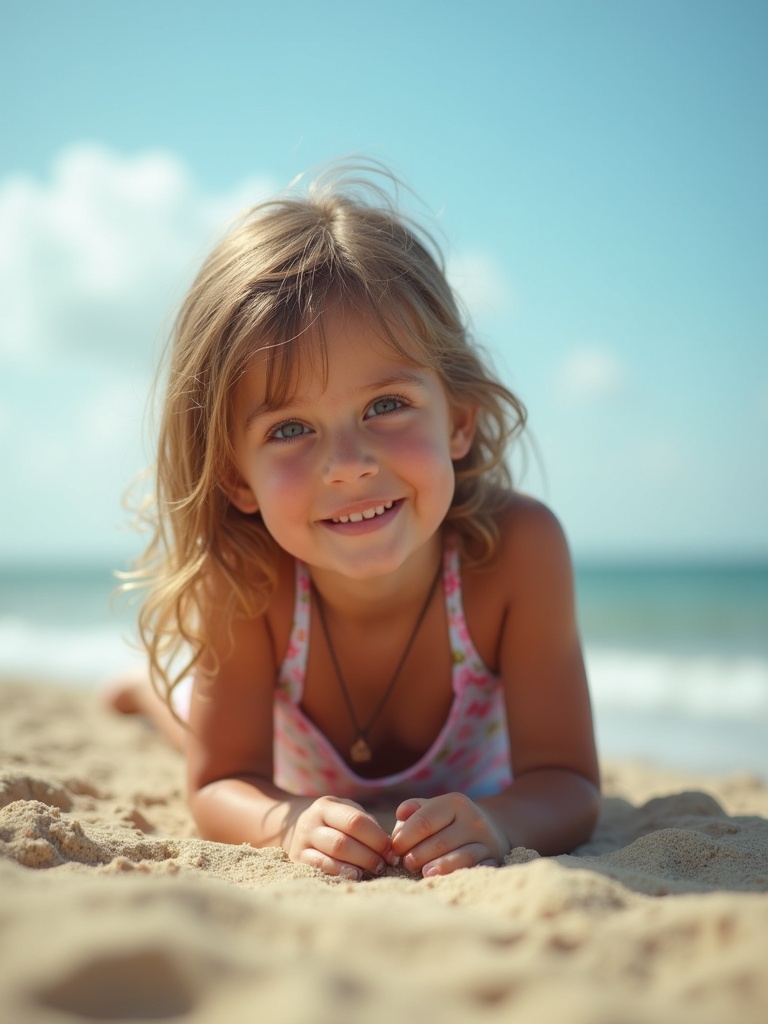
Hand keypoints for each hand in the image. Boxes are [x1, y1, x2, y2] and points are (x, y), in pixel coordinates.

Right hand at [287, 795, 397, 879]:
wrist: (298, 831)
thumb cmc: (335, 823)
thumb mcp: (347, 814)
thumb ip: (367, 825)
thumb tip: (390, 848)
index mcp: (326, 806)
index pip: (355, 821)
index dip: (377, 838)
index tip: (392, 852)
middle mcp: (310, 822)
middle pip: (343, 842)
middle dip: (369, 855)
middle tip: (384, 864)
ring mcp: (301, 843)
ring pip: (332, 856)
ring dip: (358, 866)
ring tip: (372, 870)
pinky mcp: (296, 862)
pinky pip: (321, 869)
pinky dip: (341, 874)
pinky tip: (354, 875)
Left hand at [391, 793, 509, 876]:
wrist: (491, 827)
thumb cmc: (448, 820)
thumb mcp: (432, 807)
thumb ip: (413, 810)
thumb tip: (401, 814)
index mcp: (454, 803)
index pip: (425, 821)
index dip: (405, 838)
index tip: (394, 848)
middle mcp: (473, 820)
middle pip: (440, 842)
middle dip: (418, 855)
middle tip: (406, 863)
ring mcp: (486, 841)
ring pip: (461, 857)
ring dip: (439, 867)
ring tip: (424, 873)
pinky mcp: (494, 860)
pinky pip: (476, 870)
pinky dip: (459, 875)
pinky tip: (444, 879)